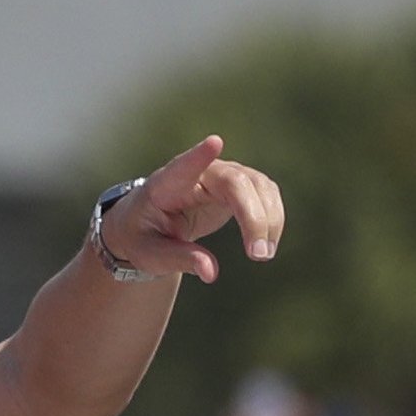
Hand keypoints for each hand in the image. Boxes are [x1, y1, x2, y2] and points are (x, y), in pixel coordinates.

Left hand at [97, 136, 285, 283]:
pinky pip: (266, 194)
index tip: (214, 143)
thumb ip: (178, 260)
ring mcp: (224, 174)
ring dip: (269, 219)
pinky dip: (272, 219)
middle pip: (235, 182)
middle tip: (258, 255)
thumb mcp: (149, 254)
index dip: (199, 156)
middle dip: (253, 216)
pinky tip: (266, 245)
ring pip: (259, 186)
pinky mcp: (241, 184)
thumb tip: (211, 272)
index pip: (182, 167)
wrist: (150, 224)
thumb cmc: (143, 237)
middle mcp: (199, 172)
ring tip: (263, 256)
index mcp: (165, 185)